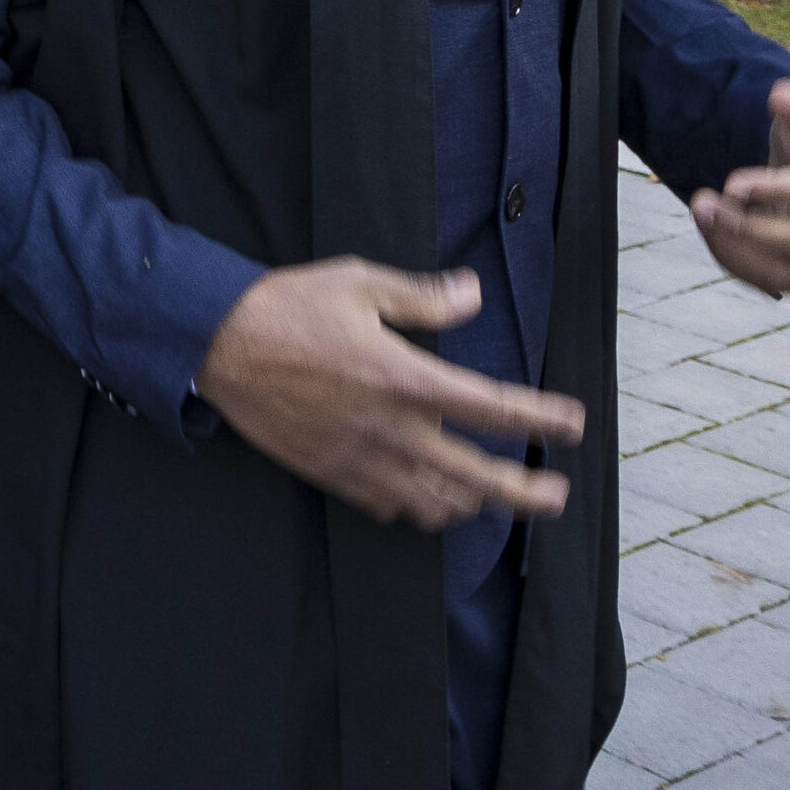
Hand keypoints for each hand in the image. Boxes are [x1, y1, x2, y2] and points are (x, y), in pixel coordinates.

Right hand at [196, 260, 587, 532]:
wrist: (216, 345)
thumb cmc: (288, 306)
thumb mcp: (358, 283)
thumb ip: (423, 296)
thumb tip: (473, 293)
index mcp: (406, 378)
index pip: (495, 408)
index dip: (543, 419)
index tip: (573, 424)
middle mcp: (391, 429)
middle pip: (478, 477)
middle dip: (527, 492)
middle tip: (556, 496)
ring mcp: (360, 459)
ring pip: (435, 503)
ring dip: (471, 503)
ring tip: (491, 497)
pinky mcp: (331, 473)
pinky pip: (388, 506)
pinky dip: (416, 507)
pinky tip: (426, 498)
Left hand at [693, 80, 789, 295]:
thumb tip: (783, 97)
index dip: (779, 190)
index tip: (731, 182)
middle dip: (749, 227)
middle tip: (701, 202)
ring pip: (789, 271)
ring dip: (736, 249)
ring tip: (701, 212)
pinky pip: (776, 282)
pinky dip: (738, 262)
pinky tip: (712, 231)